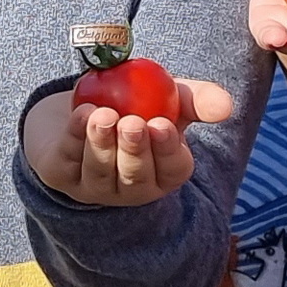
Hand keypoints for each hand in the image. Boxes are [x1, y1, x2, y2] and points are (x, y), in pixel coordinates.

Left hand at [26, 75, 242, 207]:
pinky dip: (74, 136)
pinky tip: (82, 113)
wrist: (82, 105)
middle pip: (135, 177)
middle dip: (134, 151)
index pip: (172, 170)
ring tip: (102, 115)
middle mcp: (131, 187)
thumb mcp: (170, 99)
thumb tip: (226, 106)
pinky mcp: (61, 176)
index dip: (168, 150)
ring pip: (100, 172)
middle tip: (133, 123)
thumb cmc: (136, 106)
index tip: (162, 125)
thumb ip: (198, 100)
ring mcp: (94, 187)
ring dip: (101, 143)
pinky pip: (68, 160)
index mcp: (163, 173)